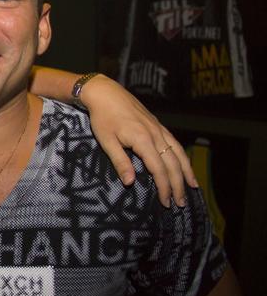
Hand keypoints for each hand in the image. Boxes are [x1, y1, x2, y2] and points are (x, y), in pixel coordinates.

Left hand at [80, 74, 196, 206]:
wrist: (105, 92)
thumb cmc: (102, 117)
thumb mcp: (107, 141)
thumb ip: (120, 162)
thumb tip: (131, 183)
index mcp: (143, 140)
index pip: (159, 170)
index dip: (164, 188)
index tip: (165, 203)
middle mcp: (156, 134)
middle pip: (173, 164)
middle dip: (178, 185)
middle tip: (181, 203)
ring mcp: (158, 128)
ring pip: (178, 152)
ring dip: (186, 171)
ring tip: (193, 186)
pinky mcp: (157, 124)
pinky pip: (174, 143)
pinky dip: (182, 156)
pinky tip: (183, 163)